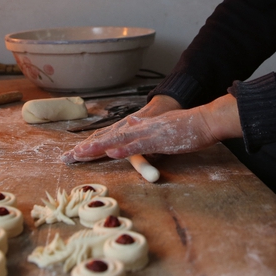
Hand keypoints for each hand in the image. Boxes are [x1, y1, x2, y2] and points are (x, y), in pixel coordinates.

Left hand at [61, 94, 241, 162]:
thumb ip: (146, 127)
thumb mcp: (161, 127)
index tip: (77, 151)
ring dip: (100, 147)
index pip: (112, 135)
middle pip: (110, 137)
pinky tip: (112, 153)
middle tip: (70, 156)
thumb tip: (132, 125)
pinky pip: (139, 146)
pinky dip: (125, 150)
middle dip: (89, 147)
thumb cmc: (187, 127)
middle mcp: (141, 127)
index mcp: (140, 126)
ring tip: (82, 153)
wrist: (205, 120)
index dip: (94, 142)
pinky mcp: (160, 139)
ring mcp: (149, 133)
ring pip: (120, 141)